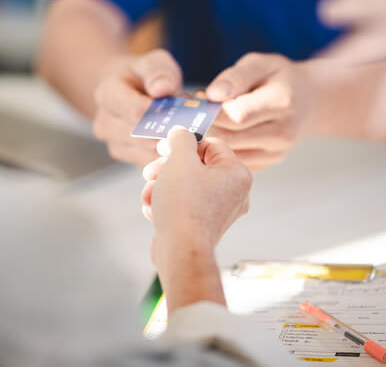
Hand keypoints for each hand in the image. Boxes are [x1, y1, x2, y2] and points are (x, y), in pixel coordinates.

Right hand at [92, 49, 182, 166]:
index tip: (187, 114)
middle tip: (195, 126)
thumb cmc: (145, 75)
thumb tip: (162, 89)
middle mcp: (104, 122)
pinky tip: (181, 144)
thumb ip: (159, 71)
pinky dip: (168, 156)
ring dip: (171, 146)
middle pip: (140, 137)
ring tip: (188, 131)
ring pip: (146, 154)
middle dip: (170, 132)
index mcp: (107, 94)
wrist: (130, 90)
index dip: (164, 116)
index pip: (136, 112)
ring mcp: (113, 143)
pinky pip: (150, 163)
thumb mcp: (154, 62)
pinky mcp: (126, 157)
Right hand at [140, 127, 251, 275]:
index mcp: (237, 173)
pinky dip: (167, 204)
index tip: (163, 147)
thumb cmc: (183, 205)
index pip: (211, 145)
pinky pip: (185, 206)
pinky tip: (153, 209)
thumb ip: (180, 140)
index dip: (184, 143)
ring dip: (162, 186)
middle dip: (168, 168)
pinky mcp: (204, 226)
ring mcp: (220, 212)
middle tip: (150, 171)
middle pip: (196, 167)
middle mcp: (234, 193)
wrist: (180, 251)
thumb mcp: (179, 160)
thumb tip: (180, 133)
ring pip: (187, 187)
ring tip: (148, 194)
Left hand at [202, 53, 310, 170]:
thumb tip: (212, 94)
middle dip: (203, 126)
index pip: (236, 115)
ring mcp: (276, 152)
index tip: (194, 101)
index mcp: (282, 102)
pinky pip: (234, 162)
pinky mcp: (268, 163)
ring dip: (207, 140)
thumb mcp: (259, 64)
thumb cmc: (278, 77)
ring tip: (195, 125)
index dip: (210, 110)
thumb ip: (235, 76)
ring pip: (229, 154)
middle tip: (186, 115)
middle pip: (230, 137)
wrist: (308, 101)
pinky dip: (217, 151)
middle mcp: (283, 132)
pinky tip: (211, 135)